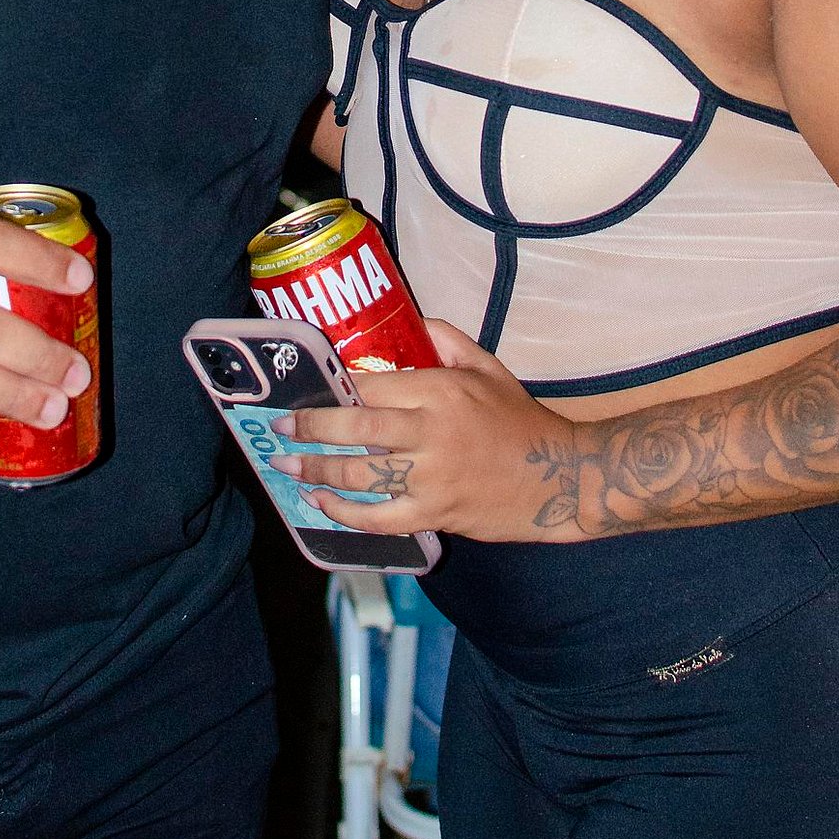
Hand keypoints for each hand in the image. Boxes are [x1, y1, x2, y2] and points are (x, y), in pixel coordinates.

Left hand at [271, 319, 581, 541]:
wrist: (560, 479)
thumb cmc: (520, 420)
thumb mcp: (488, 367)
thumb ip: (448, 340)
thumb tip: (412, 320)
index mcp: (442, 390)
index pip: (374, 384)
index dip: (335, 386)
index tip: (307, 385)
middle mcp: (431, 431)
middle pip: (357, 429)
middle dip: (310, 426)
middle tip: (278, 424)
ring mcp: (431, 477)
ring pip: (361, 475)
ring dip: (316, 468)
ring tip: (285, 462)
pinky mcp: (435, 513)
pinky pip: (379, 518)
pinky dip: (344, 513)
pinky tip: (320, 502)